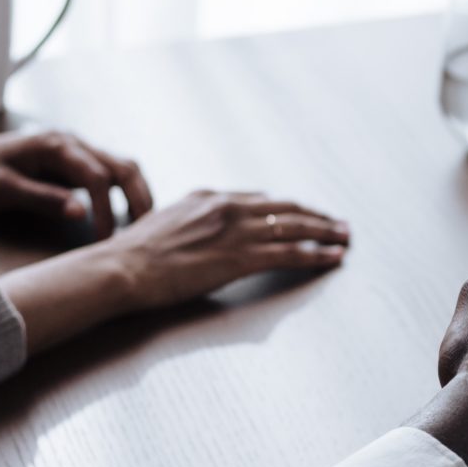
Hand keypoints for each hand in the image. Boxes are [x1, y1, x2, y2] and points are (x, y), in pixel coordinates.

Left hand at [0, 127, 152, 238]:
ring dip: (137, 195)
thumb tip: (82, 214)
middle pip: (124, 167)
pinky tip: (126, 216)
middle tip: (144, 234)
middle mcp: (73, 143)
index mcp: (56, 146)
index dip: (107, 211)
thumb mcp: (1, 190)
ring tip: (142, 227)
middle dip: (139, 200)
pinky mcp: (74, 162)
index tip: (105, 242)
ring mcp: (75, 151)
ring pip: (123, 168)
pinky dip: (125, 194)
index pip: (98, 178)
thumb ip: (43, 199)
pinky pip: (111, 174)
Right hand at [0, 190, 350, 352]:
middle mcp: (227, 207)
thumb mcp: (164, 224)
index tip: (303, 213)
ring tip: (345, 237)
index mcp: (209, 197)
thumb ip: (191, 221)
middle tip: (338, 223)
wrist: (121, 269)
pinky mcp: (241, 258)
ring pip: (295, 227)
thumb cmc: (133, 256)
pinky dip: (317, 254)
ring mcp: (236, 231)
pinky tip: (333, 257)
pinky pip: (290, 253)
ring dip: (325, 233)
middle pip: (285, 208)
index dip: (287, 208)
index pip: (260, 200)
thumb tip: (202, 231)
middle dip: (316, 215)